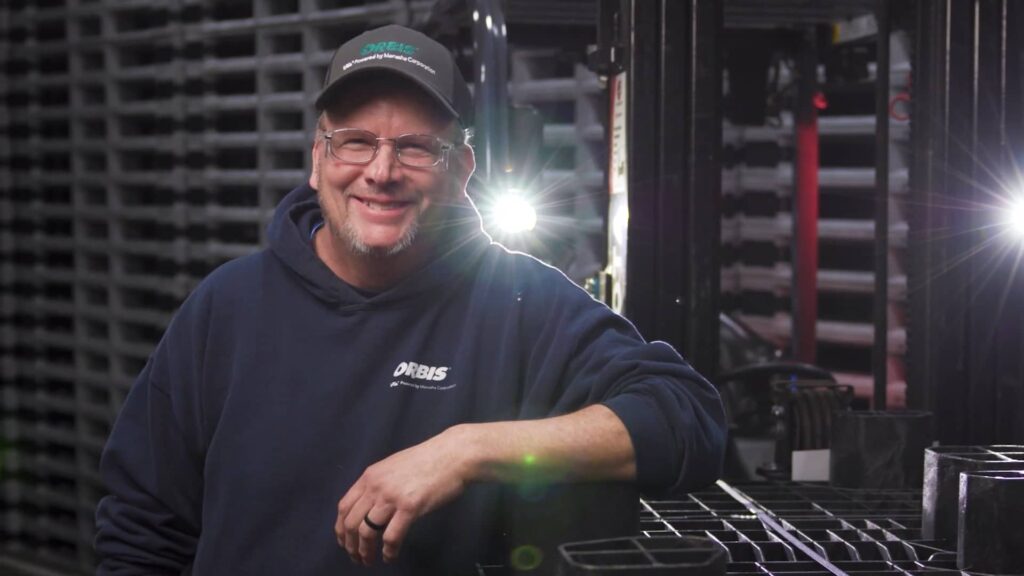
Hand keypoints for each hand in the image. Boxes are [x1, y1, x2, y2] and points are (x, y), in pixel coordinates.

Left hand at [335, 426, 474, 565]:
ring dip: (365, 551)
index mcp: (370, 476)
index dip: (340, 529)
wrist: (452, 454)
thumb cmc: (427, 460)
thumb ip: (379, 484)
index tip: (345, 542)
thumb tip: (371, 505)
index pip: (344, 507)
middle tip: (356, 557)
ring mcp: (392, 497)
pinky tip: (390, 556)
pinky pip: (391, 536)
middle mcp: (376, 487)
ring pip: (367, 532)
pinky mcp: (410, 508)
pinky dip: (388, 551)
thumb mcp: (393, 466)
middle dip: (350, 545)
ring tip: (369, 561)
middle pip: (351, 522)